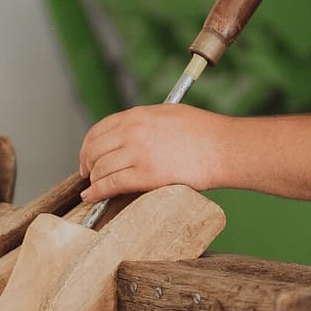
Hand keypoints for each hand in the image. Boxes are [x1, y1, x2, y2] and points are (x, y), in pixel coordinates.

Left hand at [77, 104, 233, 201]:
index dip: (88, 145)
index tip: (88, 156)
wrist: (224, 147)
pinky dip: (97, 192)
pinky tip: (92, 197)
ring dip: (93, 180)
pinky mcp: (146, 175)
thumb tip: (130, 134)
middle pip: (95, 149)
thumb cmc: (205, 132)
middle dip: (87, 163)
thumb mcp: (169, 114)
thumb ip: (145, 122)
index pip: (99, 129)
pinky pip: (111, 184)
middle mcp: (133, 131)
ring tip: (93, 188)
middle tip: (87, 174)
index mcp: (138, 115)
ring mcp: (138, 153)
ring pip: (100, 168)